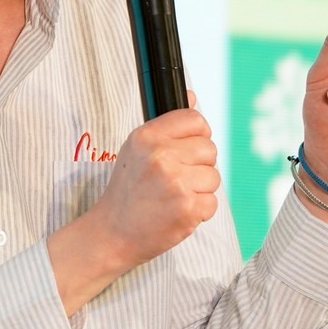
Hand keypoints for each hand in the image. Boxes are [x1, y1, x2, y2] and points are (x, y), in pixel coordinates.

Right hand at [48, 95, 220, 315]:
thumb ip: (167, 125)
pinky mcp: (187, 209)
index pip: (196, 120)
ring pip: (214, 177)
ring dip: (200, 189)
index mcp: (147, 136)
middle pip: (210, 149)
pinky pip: (213, 203)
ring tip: (174, 197)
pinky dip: (199, 211)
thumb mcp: (137, 148)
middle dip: (199, 165)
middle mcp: (161, 156)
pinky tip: (177, 212)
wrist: (113, 232)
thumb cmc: (128, 190)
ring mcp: (175, 183)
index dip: (197, 135)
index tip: (187, 150)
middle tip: (176, 180)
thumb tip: (193, 96)